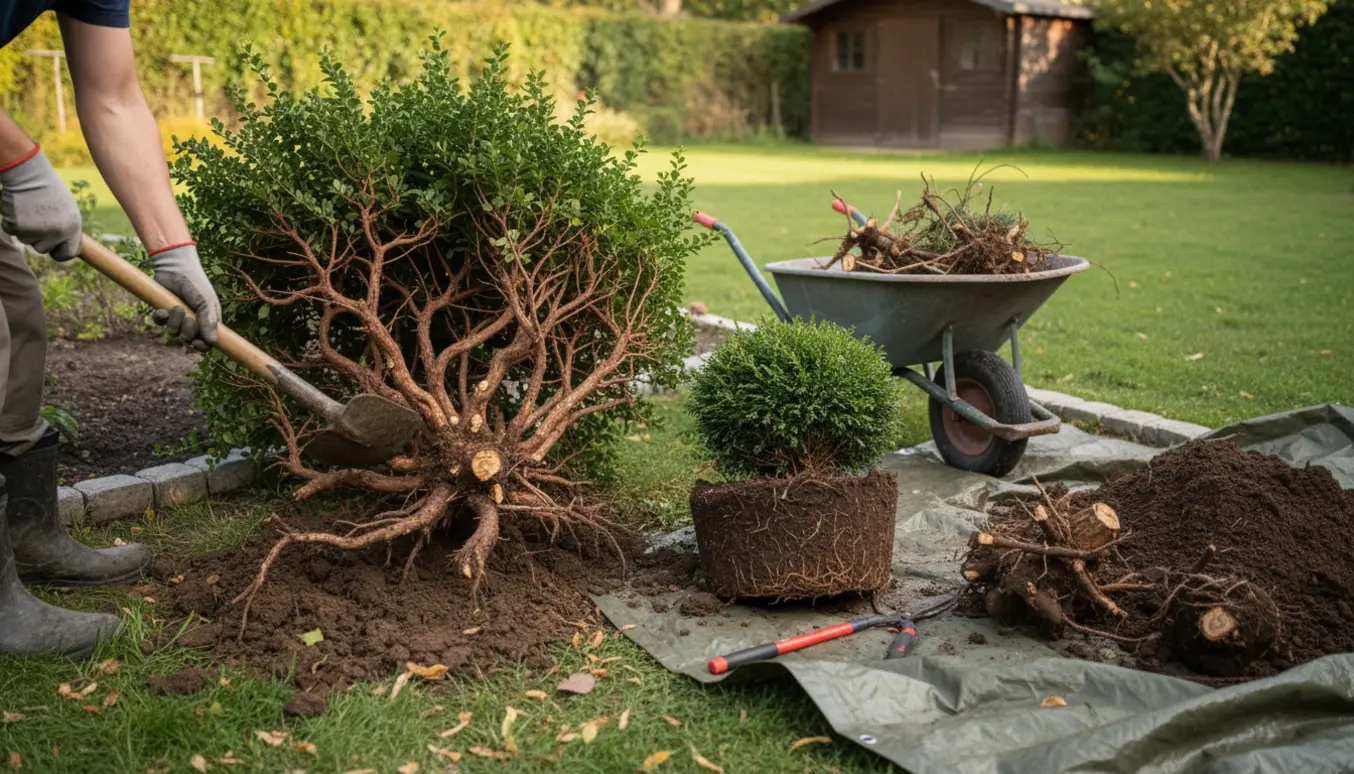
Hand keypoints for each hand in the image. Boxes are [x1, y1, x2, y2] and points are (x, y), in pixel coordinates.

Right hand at [0, 146, 81, 260]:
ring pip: (27, 241)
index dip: (60, 253)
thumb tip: (66, 245)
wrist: (29, 175)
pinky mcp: (16, 227)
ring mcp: (35, 231)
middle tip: (39, 219)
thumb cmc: (50, 191)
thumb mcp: (68, 211)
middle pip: (43, 249)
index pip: (68, 253)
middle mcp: (55, 233)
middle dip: (40, 238)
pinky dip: (13, 223)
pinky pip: (13, 232)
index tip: (55, 250)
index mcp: (72, 229)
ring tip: (31, 210)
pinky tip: (19, 209)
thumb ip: (67, 229)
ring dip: (27, 229)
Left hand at [149, 243, 220, 351]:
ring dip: (174, 323)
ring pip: (173, 332)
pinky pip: (159, 323)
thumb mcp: (205, 301)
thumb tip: (212, 342)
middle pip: (189, 340)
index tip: (196, 343)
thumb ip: (209, 321)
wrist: (175, 267)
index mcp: (208, 320)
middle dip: (187, 332)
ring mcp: (178, 317)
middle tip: (188, 319)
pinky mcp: (164, 310)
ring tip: (176, 307)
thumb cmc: (195, 283)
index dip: (201, 346)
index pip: (206, 342)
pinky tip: (162, 310)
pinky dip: (160, 318)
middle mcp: (194, 321)